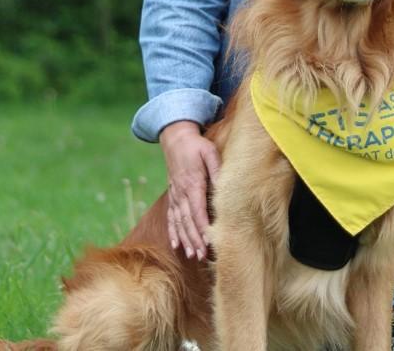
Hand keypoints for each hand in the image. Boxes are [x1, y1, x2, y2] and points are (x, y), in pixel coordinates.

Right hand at [158, 120, 220, 259]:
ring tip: (193, 255)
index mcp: (192, 183)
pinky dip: (173, 232)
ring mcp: (175, 195)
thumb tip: (223, 188)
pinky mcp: (172, 196)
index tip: (209, 240)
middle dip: (195, 239)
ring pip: (179, 222)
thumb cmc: (196, 145)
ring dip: (186, 239)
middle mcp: (181, 192)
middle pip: (187, 220)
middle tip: (203, 255)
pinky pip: (171, 217)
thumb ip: (217, 170)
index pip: (197, 210)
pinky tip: (176, 245)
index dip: (202, 227)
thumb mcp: (209, 152)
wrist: (175, 138)